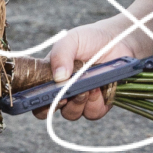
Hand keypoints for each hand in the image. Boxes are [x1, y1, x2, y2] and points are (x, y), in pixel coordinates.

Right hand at [35, 19, 151, 122]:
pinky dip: (95, 104)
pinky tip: (99, 88)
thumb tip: (58, 77)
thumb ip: (60, 54)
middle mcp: (62, 90)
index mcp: (49, 76)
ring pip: (71, 114)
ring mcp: (80, 99)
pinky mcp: (99, 104)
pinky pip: (92, 113)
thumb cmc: (90, 39)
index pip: (34, 94)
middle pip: (48, 110)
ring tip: (88, 86)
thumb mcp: (71, 40)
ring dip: (78, 103)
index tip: (44, 94)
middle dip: (56, 105)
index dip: (35, 99)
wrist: (119, 41)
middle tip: (65, 95)